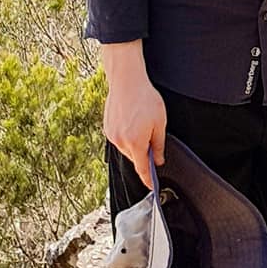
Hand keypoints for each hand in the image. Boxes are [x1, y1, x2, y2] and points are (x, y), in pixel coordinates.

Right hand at [102, 41, 166, 189]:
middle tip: (152, 135)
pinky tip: (132, 119)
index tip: (152, 187)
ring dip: (135, 142)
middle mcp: (121, 142)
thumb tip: (158, 160)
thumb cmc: (145, 98)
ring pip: (127, 147)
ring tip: (141, 121)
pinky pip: (120, 138)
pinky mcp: (107, 128)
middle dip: (144, 152)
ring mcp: (112, 135)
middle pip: (135, 157)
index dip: (148, 179)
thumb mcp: (160, 122)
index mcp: (135, 143)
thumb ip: (158, 144)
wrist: (126, 80)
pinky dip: (127, 134)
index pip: (142, 168)